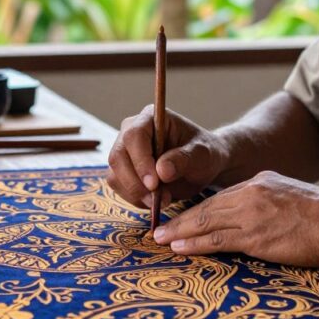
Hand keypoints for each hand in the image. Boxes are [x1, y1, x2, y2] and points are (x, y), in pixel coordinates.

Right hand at [107, 105, 228, 208]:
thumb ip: (184, 159)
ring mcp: (124, 152)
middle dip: (136, 183)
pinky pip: (119, 188)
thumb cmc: (204, 154)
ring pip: (115, 175)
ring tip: (163, 200)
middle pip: (118, 157)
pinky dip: (135, 199)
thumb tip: (162, 171)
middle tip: (159, 199)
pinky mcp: (123, 171)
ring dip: (136, 194)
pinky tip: (155, 200)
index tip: (154, 184)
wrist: (202, 167)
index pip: (134, 136)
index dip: (141, 161)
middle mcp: (131, 131)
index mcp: (151, 117)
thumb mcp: (202, 155)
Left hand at [152, 170, 318, 266]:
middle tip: (159, 228)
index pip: (222, 196)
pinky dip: (195, 244)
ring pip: (206, 222)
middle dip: (181, 218)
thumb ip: (272, 203)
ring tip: (161, 239)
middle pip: (207, 207)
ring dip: (180, 231)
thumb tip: (261, 218)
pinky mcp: (255, 237)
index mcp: (261, 182)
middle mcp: (251, 194)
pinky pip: (217, 241)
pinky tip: (180, 248)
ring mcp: (252, 215)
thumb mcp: (294, 198)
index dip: (200, 208)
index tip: (184, 216)